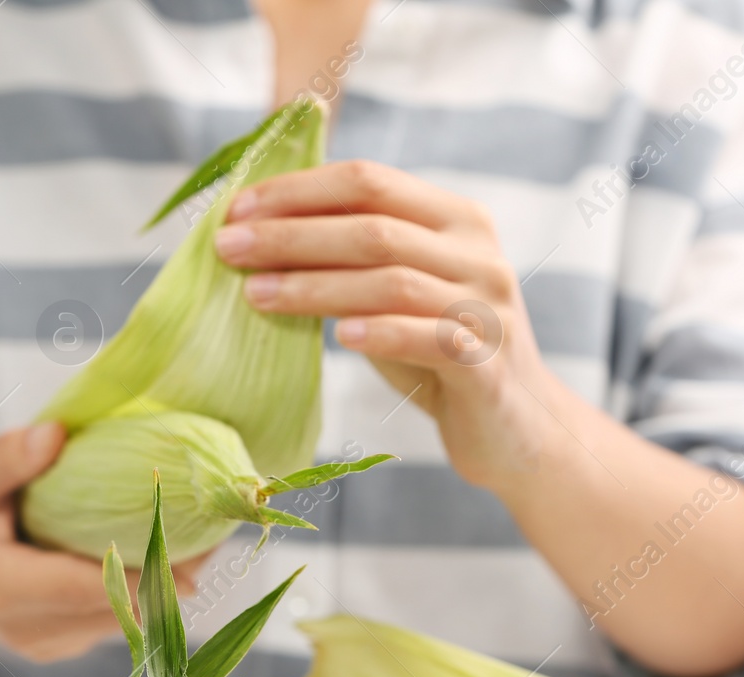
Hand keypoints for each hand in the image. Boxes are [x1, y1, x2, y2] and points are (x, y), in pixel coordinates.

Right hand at [0, 423, 195, 669]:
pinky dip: (144, 583)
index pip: (93, 585)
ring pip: (129, 618)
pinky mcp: (61, 643)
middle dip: (174, 567)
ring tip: (209, 526)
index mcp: (5, 590)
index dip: (150, 564)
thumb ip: (4, 459)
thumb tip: (59, 434)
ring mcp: (49, 644)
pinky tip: (171, 543)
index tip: (197, 532)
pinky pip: (117, 617)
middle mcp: (33, 630)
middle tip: (222, 518)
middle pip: (124, 607)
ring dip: (167, 577)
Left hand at [215, 160, 567, 494]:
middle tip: (227, 248)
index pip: (369, 182)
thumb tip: (258, 232)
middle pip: (373, 228)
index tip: (235, 209)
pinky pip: (432, 338)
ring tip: (255, 294)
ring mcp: (488, 307)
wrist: (517, 428)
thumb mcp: (399, 293)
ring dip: (316, 286)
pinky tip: (340, 336)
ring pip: (393, 281)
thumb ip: (354, 258)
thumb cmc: (439, 355)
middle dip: (291, 235)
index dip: (299, 191)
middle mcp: (478, 252)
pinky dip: (383, 333)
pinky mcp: (489, 365)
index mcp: (455, 218)